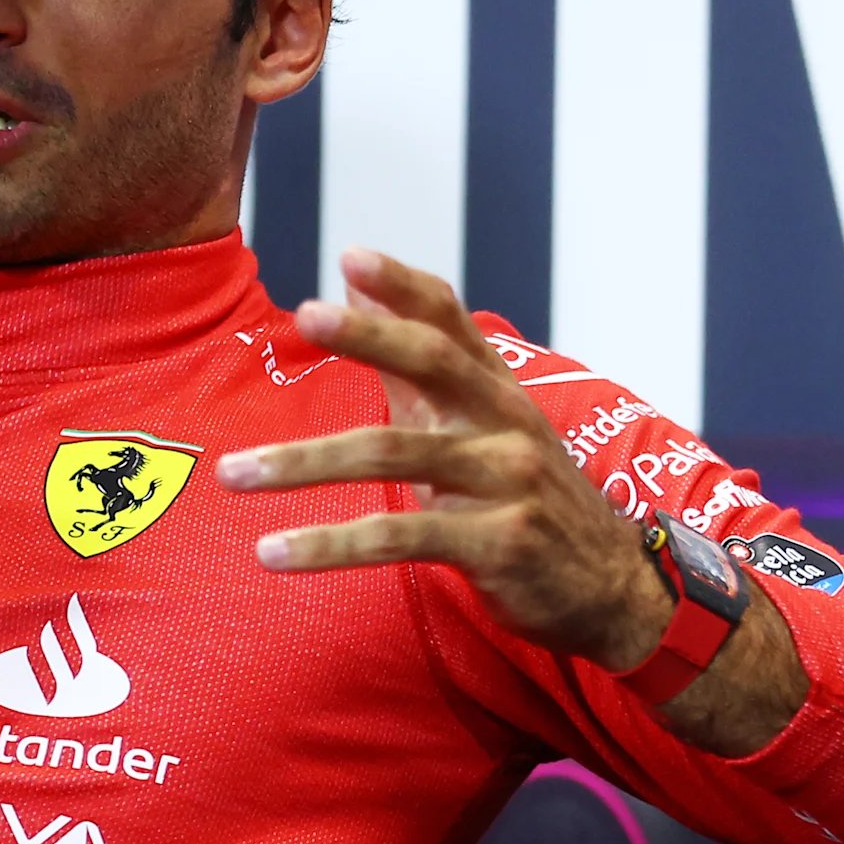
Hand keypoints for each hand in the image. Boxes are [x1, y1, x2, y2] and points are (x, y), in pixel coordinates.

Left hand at [215, 250, 670, 669]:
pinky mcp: (495, 544)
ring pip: (393, 456)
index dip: (405, 286)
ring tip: (234, 475)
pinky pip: (398, 539)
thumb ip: (417, 367)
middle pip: (435, 364)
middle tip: (303, 314)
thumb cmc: (525, 499)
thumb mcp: (481, 429)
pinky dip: (330, 545)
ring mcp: (505, 482)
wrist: (610, 587)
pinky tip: (274, 554)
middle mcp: (506, 425)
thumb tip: (354, 287)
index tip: (351, 256)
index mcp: (498, 392)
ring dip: (303, 463)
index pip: (453, 322)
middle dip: (369, 335)